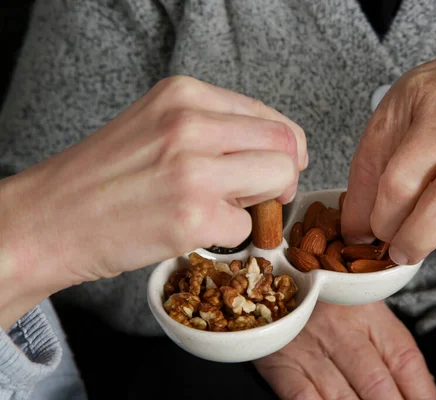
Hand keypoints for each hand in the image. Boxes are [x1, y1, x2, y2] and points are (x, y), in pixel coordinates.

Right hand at [0, 76, 305, 327]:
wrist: (49, 220)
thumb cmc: (104, 176)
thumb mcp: (157, 125)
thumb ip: (215, 128)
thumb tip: (277, 151)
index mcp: (185, 95)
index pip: (270, 118)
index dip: (284, 148)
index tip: (277, 167)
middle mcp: (192, 124)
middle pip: (285, 146)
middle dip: (283, 175)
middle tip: (261, 195)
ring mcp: (194, 171)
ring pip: (279, 180)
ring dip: (261, 202)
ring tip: (220, 209)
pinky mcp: (194, 217)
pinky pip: (246, 227)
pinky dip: (227, 234)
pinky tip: (192, 229)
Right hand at [255, 302, 435, 399]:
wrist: (277, 280)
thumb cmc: (328, 301)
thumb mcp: (365, 311)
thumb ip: (391, 350)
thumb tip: (422, 393)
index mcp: (370, 313)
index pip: (406, 361)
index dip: (423, 394)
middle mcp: (342, 329)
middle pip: (377, 384)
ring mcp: (310, 348)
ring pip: (343, 398)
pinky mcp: (283, 364)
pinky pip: (304, 399)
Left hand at [342, 32, 435, 264]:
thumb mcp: (423, 100)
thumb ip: (389, 150)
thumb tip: (359, 219)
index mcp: (412, 97)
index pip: (370, 162)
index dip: (359, 209)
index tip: (358, 233)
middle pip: (399, 182)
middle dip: (385, 227)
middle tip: (389, 247)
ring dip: (422, 233)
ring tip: (412, 250)